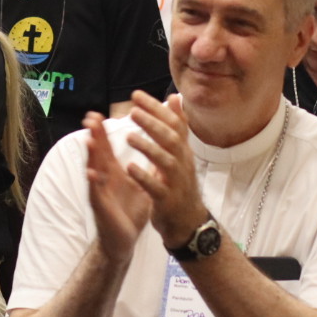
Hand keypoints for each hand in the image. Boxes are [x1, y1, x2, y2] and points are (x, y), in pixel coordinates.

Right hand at [83, 112, 151, 261]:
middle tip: (91, 117)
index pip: (107, 148)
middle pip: (97, 154)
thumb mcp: (142, 185)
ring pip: (93, 170)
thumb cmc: (130, 212)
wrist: (124, 241)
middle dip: (94, 136)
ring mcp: (100, 192)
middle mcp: (103, 179)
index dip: (103, 132)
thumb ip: (148, 166)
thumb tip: (160, 149)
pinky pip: (96, 193)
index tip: (100, 113)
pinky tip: (92, 172)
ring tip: (89, 140)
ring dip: (91, 155)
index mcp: (113, 173)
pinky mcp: (101, 207)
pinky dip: (93, 182)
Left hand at [122, 92, 209, 250]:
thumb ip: (177, 126)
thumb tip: (174, 97)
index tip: (136, 95)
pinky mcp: (168, 200)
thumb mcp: (180, 153)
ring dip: (148, 148)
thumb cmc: (179, 183)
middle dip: (153, 124)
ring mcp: (177, 182)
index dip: (156, 109)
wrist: (187, 221)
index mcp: (182, 151)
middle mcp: (182, 163)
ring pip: (166, 161)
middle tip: (133, 112)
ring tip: (129, 137)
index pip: (173, 123)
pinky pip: (157, 187)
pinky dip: (144, 177)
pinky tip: (129, 167)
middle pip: (171, 139)